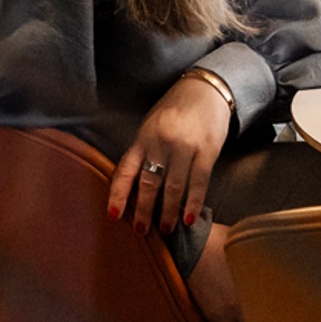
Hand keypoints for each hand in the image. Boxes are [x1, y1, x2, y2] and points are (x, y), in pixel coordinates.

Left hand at [114, 72, 234, 230]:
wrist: (205, 89)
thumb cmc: (174, 112)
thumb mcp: (151, 127)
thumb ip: (143, 152)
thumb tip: (135, 187)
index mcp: (143, 138)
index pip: (126, 169)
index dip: (119, 194)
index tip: (114, 215)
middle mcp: (161, 143)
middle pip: (149, 182)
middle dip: (144, 210)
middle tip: (142, 231)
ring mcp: (184, 147)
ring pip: (173, 186)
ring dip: (168, 211)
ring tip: (166, 229)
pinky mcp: (206, 150)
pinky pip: (198, 182)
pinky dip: (193, 203)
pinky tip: (189, 218)